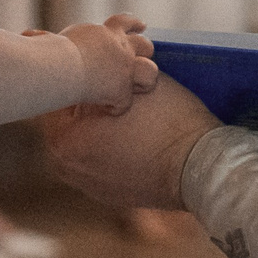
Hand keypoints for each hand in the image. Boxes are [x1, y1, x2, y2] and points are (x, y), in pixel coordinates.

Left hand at [39, 75, 221, 210]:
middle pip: (65, 122)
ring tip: (121, 113)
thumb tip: (83, 62)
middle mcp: (66, 166)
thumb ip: (100, 73)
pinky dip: (107, 149)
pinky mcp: (107, 195)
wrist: (202, 167)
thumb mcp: (130, 83)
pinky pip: (98, 164)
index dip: (75, 76)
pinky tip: (131, 137)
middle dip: (83, 103)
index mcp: (64, 138)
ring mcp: (86, 184)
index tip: (90, 66)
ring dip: (93, 127)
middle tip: (107, 87)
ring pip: (81, 144)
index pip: (56, 95)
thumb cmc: (169, 119)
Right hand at [58, 14, 157, 109]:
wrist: (61, 65)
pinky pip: (124, 103)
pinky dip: (115, 107)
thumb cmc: (52, 50)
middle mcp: (121, 48)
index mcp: (107, 32)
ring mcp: (125, 69)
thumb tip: (30, 35)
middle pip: (146, 45)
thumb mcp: (57, 38)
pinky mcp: (121, 90)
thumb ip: (52, 38)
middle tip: (142, 56)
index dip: (134, 24)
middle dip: (145, 51)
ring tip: (138, 85)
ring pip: (150, 72)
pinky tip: (106, 109)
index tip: (140, 25)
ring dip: (144, 79)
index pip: (125, 22)